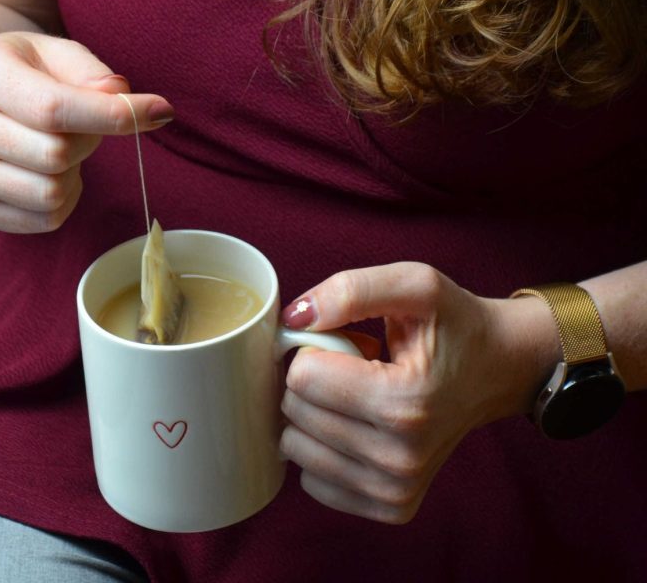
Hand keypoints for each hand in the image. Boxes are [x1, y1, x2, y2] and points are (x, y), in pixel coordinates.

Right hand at [0, 32, 172, 232]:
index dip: (115, 115)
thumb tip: (120, 96)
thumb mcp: (56, 52)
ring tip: (60, 150)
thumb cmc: (24, 73)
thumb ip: (92, 72)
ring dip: (73, 175)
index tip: (159, 111)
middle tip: (81, 127)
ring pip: (51, 195)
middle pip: (57, 156)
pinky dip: (62, 201)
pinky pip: (43, 221)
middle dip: (88, 142)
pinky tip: (47, 174)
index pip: (55, 109)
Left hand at [279, 262, 555, 523]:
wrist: (499, 370)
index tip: (345, 341)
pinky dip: (323, 447)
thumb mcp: (416, 285)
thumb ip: (351, 291)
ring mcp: (396, 489)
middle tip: (356, 366)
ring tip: (360, 394)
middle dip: (313, 378)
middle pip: (295, 412)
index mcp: (404, 402)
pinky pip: (312, 480)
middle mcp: (400, 458)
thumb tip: (294, 319)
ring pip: (295, 447)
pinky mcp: (390, 507)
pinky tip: (358, 425)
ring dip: (315, 413)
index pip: (302, 378)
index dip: (313, 347)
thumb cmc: (456, 324)